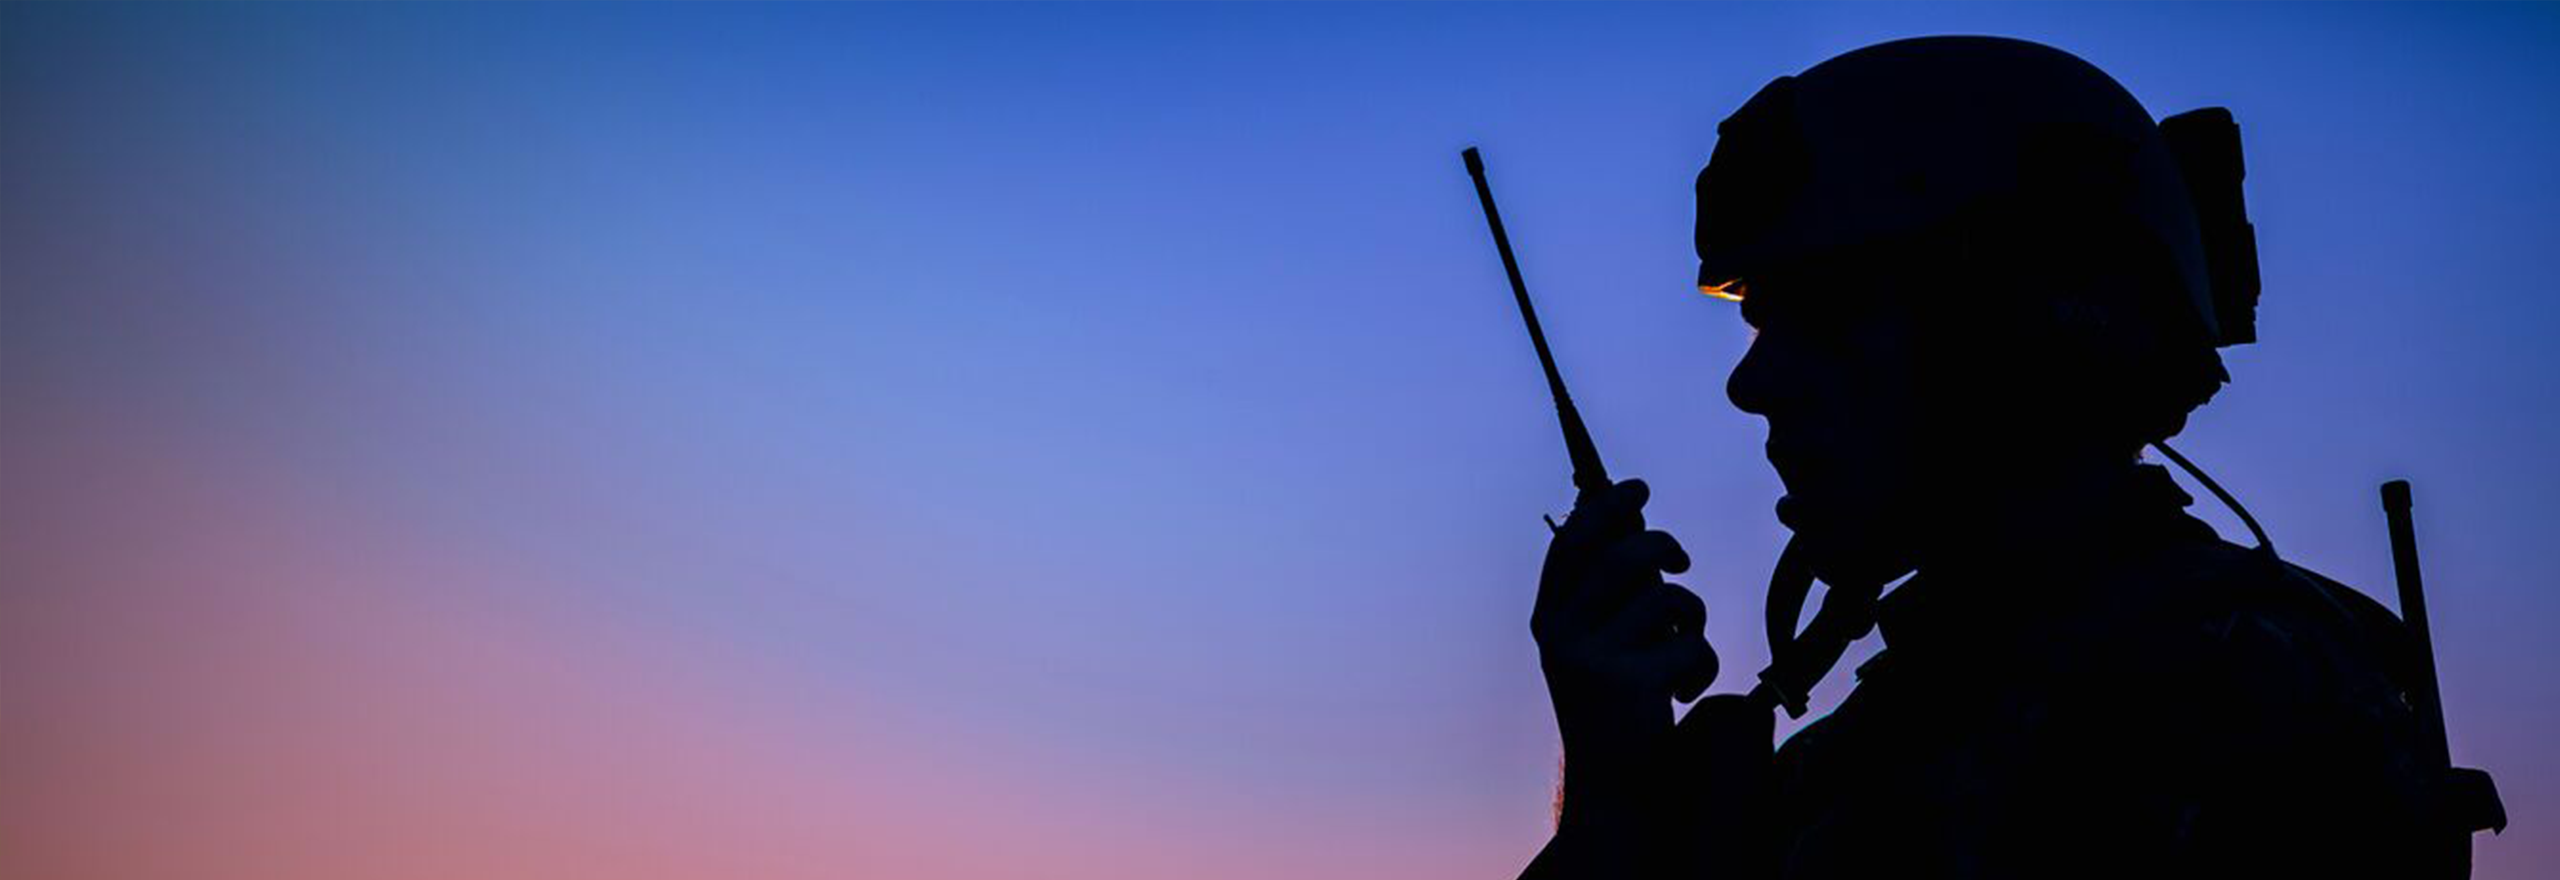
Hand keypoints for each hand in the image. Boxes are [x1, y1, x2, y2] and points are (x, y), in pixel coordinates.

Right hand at [1532, 478, 1719, 836]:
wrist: (1615, 789)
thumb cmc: (1618, 710)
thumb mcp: (1597, 646)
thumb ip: (1606, 593)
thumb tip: (1634, 521)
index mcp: (1548, 621)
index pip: (1571, 545)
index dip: (1605, 509)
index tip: (1638, 487)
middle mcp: (1560, 636)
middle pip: (1623, 558)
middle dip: (1664, 547)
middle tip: (1682, 562)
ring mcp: (1592, 660)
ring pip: (1666, 599)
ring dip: (1691, 617)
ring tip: (1684, 645)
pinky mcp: (1630, 685)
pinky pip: (1690, 643)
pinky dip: (1703, 663)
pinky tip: (1684, 690)